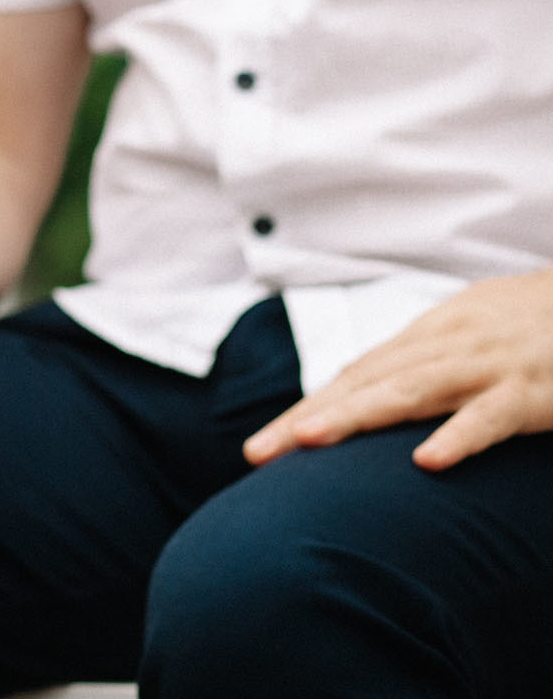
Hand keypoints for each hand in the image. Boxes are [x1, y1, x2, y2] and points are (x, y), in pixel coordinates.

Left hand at [244, 268, 552, 471]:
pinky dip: (460, 434)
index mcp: (433, 334)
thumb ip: (431, 360)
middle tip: (258, 452)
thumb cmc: (543, 322)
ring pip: (410, 391)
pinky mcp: (534, 390)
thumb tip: (376, 387)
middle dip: (309, 417)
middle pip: (366, 382)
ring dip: (355, 416)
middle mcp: (449, 343)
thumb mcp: (478, 334)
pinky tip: (428, 460)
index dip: (310, 406)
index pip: (357, 374)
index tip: (268, 441)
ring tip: (308, 442)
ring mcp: (490, 364)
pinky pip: (492, 415)